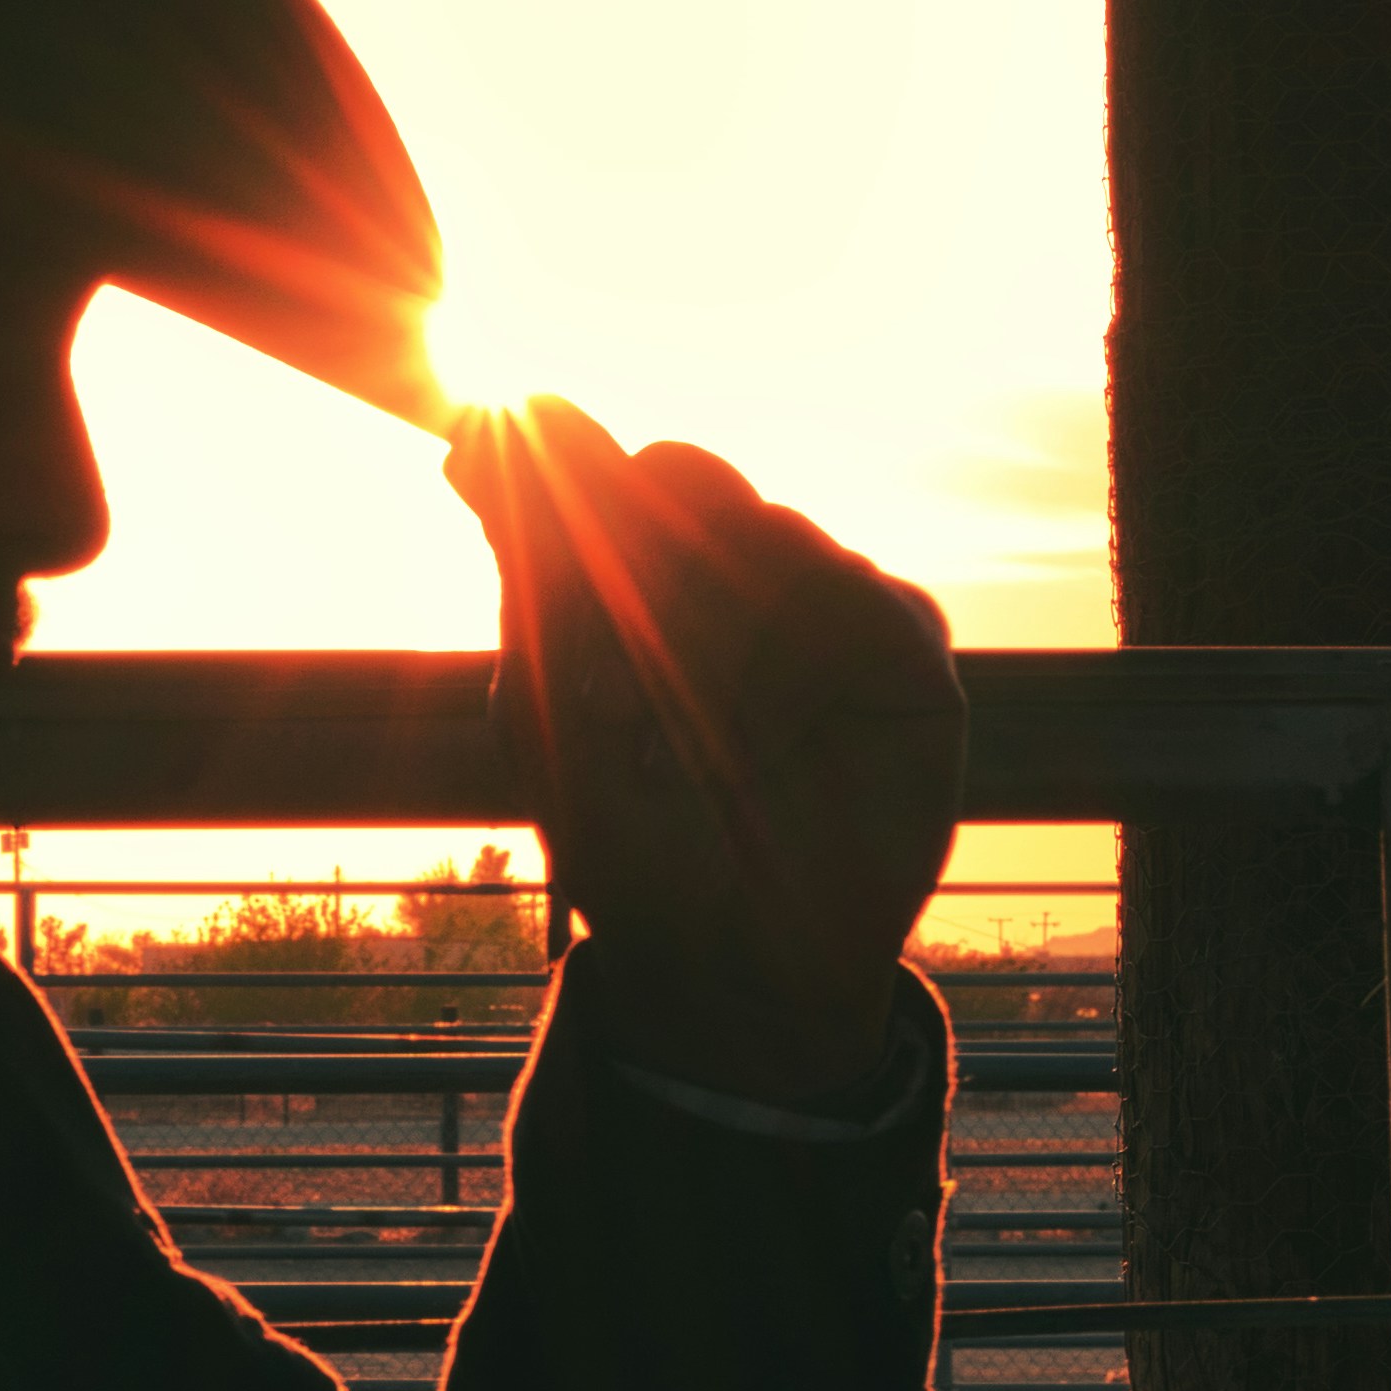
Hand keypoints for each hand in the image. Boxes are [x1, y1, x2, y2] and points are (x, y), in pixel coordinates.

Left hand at [446, 404, 964, 1105]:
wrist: (723, 970)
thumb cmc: (632, 848)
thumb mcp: (548, 710)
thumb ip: (532, 570)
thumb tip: (483, 420)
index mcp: (653, 579)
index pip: (614, 475)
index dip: (570, 482)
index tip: (527, 499)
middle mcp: (744, 577)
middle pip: (687, 476)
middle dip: (629, 566)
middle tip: (603, 685)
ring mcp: (832, 607)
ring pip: (769, 531)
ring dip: (699, 641)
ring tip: (674, 752)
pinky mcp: (908, 655)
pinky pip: (857, 597)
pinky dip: (780, 677)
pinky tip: (748, 754)